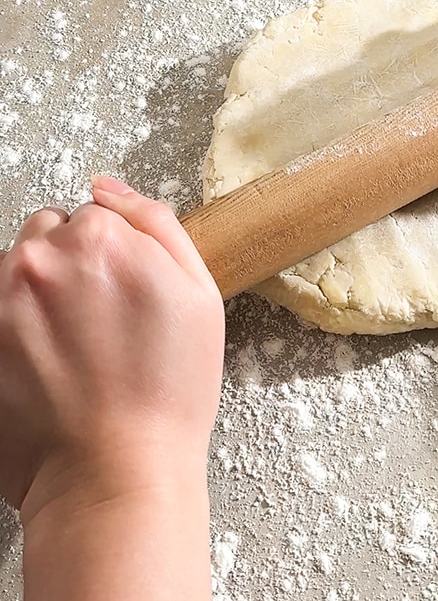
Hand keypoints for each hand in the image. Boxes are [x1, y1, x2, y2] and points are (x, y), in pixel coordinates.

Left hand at [0, 176, 221, 600]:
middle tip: (102, 322)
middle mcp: (39, 260)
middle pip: (49, 235)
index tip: (131, 296)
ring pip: (18, 272)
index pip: (98, 215)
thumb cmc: (167, 391)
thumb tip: (107, 188)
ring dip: (40, 295)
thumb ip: (156, 224)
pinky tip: (46, 367)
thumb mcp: (198, 295)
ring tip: (73, 349)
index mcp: (100, 238)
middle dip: (73, 265)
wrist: (113, 470)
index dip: (120, 256)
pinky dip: (15, 329)